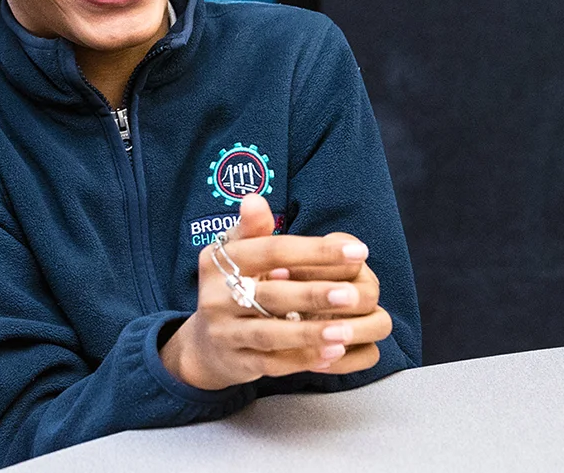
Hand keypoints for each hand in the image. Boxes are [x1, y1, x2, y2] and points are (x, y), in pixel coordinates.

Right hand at [158, 193, 392, 390]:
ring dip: (309, 333)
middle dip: (314, 294)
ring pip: (269, 333)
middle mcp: (216, 296)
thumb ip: (252, 230)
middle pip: (271, 294)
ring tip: (346, 331)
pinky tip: (331, 354)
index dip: (315, 250)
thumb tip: (254, 199)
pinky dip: (301, 360)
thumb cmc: (234, 288)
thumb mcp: (237, 256)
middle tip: (353, 294)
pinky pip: (270, 363)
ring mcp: (224, 332)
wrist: (205, 344)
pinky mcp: (235, 362)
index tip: (358, 251)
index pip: (271, 251)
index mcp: (219, 261)